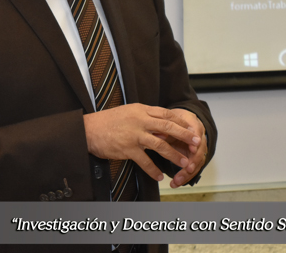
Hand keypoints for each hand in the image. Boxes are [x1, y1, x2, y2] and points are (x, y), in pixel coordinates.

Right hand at [82, 104, 200, 181]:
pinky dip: (154, 170)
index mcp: (140, 110)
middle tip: (196, 142)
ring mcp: (134, 135)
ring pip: (161, 145)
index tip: (191, 128)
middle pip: (168, 127)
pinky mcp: (128, 148)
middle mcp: (140, 121)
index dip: (180, 122)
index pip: (166, 114)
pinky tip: (160, 176)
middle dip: (185, 136)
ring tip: (184, 163)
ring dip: (174, 155)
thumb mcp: (127, 113)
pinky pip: (145, 161)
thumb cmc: (107, 121)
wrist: (88, 129)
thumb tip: (161, 126)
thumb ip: (144, 117)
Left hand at [160, 108, 206, 187]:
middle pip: (199, 154)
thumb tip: (157, 134)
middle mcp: (200, 139)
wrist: (181, 121)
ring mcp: (198, 150)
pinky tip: (175, 182)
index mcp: (195, 126)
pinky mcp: (193, 158)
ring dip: (187, 174)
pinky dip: (184, 176)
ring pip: (196, 164)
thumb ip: (165, 128)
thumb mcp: (171, 119)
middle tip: (185, 170)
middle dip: (192, 164)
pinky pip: (191, 168)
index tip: (191, 150)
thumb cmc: (175, 120)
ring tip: (176, 181)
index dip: (195, 143)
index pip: (197, 136)